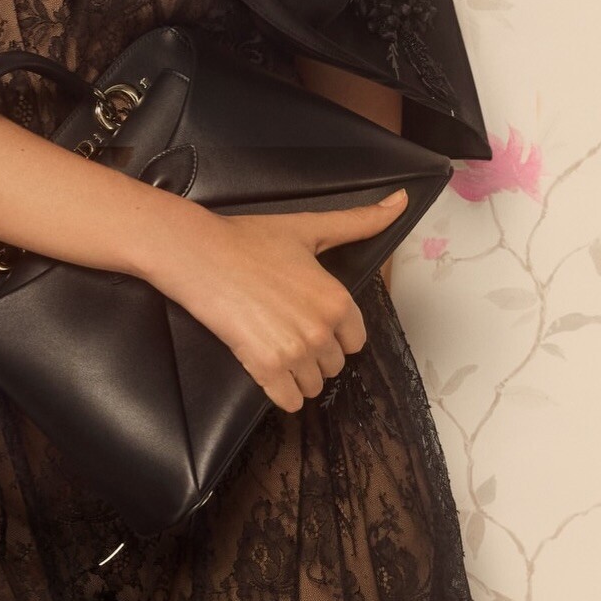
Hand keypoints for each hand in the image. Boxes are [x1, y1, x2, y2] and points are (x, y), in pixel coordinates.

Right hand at [143, 190, 407, 413]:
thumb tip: (402, 200)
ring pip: (312, 386)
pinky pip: (288, 401)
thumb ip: (359, 222)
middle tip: (285, 330)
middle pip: (333, 366)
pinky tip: (267, 371)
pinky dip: (280, 393)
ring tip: (274, 348)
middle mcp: (322, 329)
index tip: (307, 318)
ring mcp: (294, 351)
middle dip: (314, 354)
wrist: (199, 254)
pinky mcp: (264, 367)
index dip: (333, 332)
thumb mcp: (308, 228)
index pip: (355, 341)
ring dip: (297, 375)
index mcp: (337, 300)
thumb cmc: (249, 239)